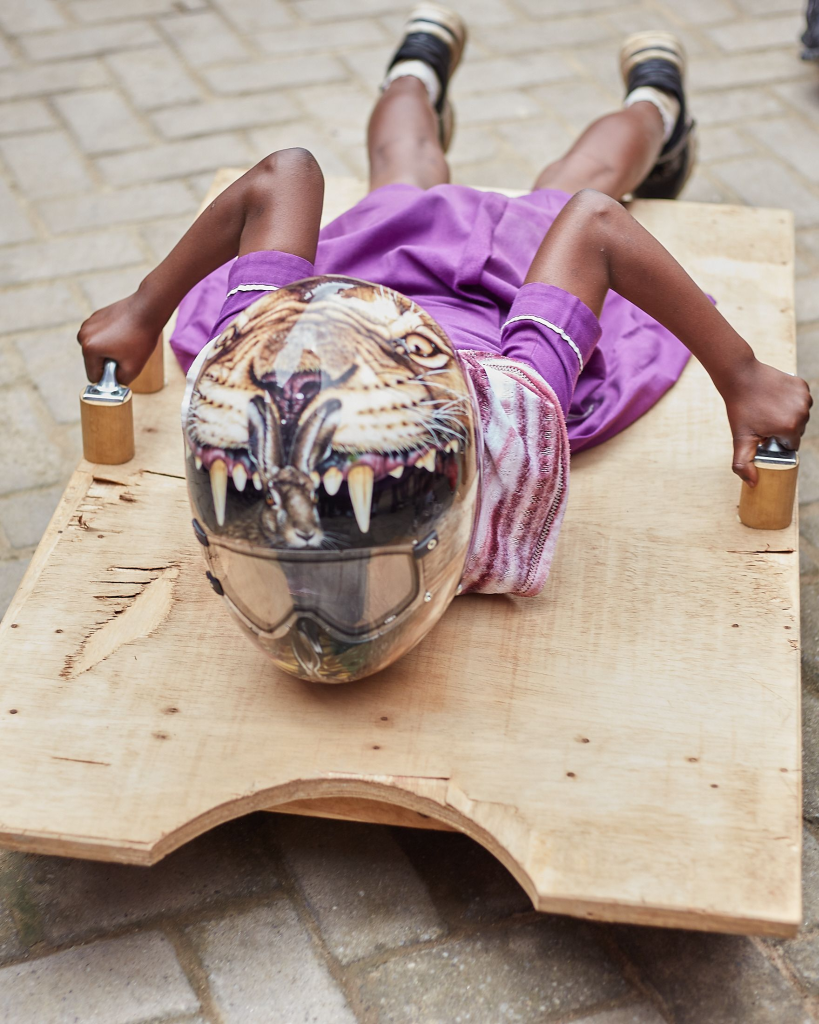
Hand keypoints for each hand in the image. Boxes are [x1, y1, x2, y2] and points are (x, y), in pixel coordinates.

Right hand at [77, 292, 161, 384]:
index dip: (109, 376)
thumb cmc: (141, 338)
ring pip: (97, 349)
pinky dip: (110, 338)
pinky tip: (124, 332)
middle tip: (127, 353)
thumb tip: (113, 383)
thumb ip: (120, 381)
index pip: (93, 376)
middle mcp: (83, 335)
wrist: (148, 309)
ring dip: (109, 350)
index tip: (123, 365)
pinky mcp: (96, 316)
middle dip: (109, 362)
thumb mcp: (133, 368)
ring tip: (126, 342)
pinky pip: (100, 336)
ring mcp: (88, 324)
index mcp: (88, 348)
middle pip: (94, 362)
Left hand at [724, 358, 811, 485]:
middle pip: (796, 430)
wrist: (740, 376)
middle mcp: (802, 412)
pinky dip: (792, 402)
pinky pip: (801, 400)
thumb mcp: (740, 438)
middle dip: (782, 429)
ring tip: (769, 410)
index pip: (790, 445)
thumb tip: (753, 483)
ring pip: (800, 416)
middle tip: (764, 421)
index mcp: (790, 427)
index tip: (764, 434)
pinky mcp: (802, 385)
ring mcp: (804, 397)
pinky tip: (776, 399)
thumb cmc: (740, 408)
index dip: (777, 442)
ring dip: (788, 416)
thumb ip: (743, 463)